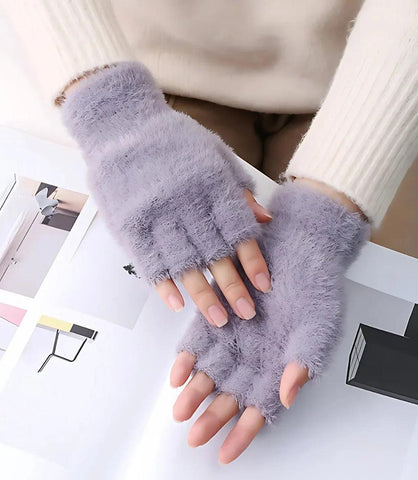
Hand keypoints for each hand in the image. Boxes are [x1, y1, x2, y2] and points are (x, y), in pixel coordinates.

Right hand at [60, 61, 271, 325]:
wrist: (119, 123)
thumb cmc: (171, 138)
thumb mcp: (212, 153)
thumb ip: (238, 189)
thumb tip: (264, 220)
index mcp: (210, 183)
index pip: (238, 230)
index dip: (253, 260)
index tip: (264, 285)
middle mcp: (185, 202)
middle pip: (214, 253)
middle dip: (232, 287)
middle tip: (246, 314)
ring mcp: (155, 214)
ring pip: (184, 263)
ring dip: (203, 295)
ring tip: (218, 319)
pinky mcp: (129, 223)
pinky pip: (149, 260)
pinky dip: (164, 284)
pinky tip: (178, 304)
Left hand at [172, 180, 369, 462]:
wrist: (302, 244)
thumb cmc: (317, 286)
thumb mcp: (319, 325)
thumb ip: (304, 361)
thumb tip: (287, 396)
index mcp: (280, 364)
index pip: (260, 407)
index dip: (243, 431)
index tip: (225, 453)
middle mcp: (255, 353)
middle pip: (230, 393)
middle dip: (212, 416)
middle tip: (194, 434)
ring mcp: (236, 333)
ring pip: (212, 371)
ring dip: (196, 390)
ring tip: (180, 410)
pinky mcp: (220, 310)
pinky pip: (200, 338)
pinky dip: (189, 356)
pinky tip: (179, 372)